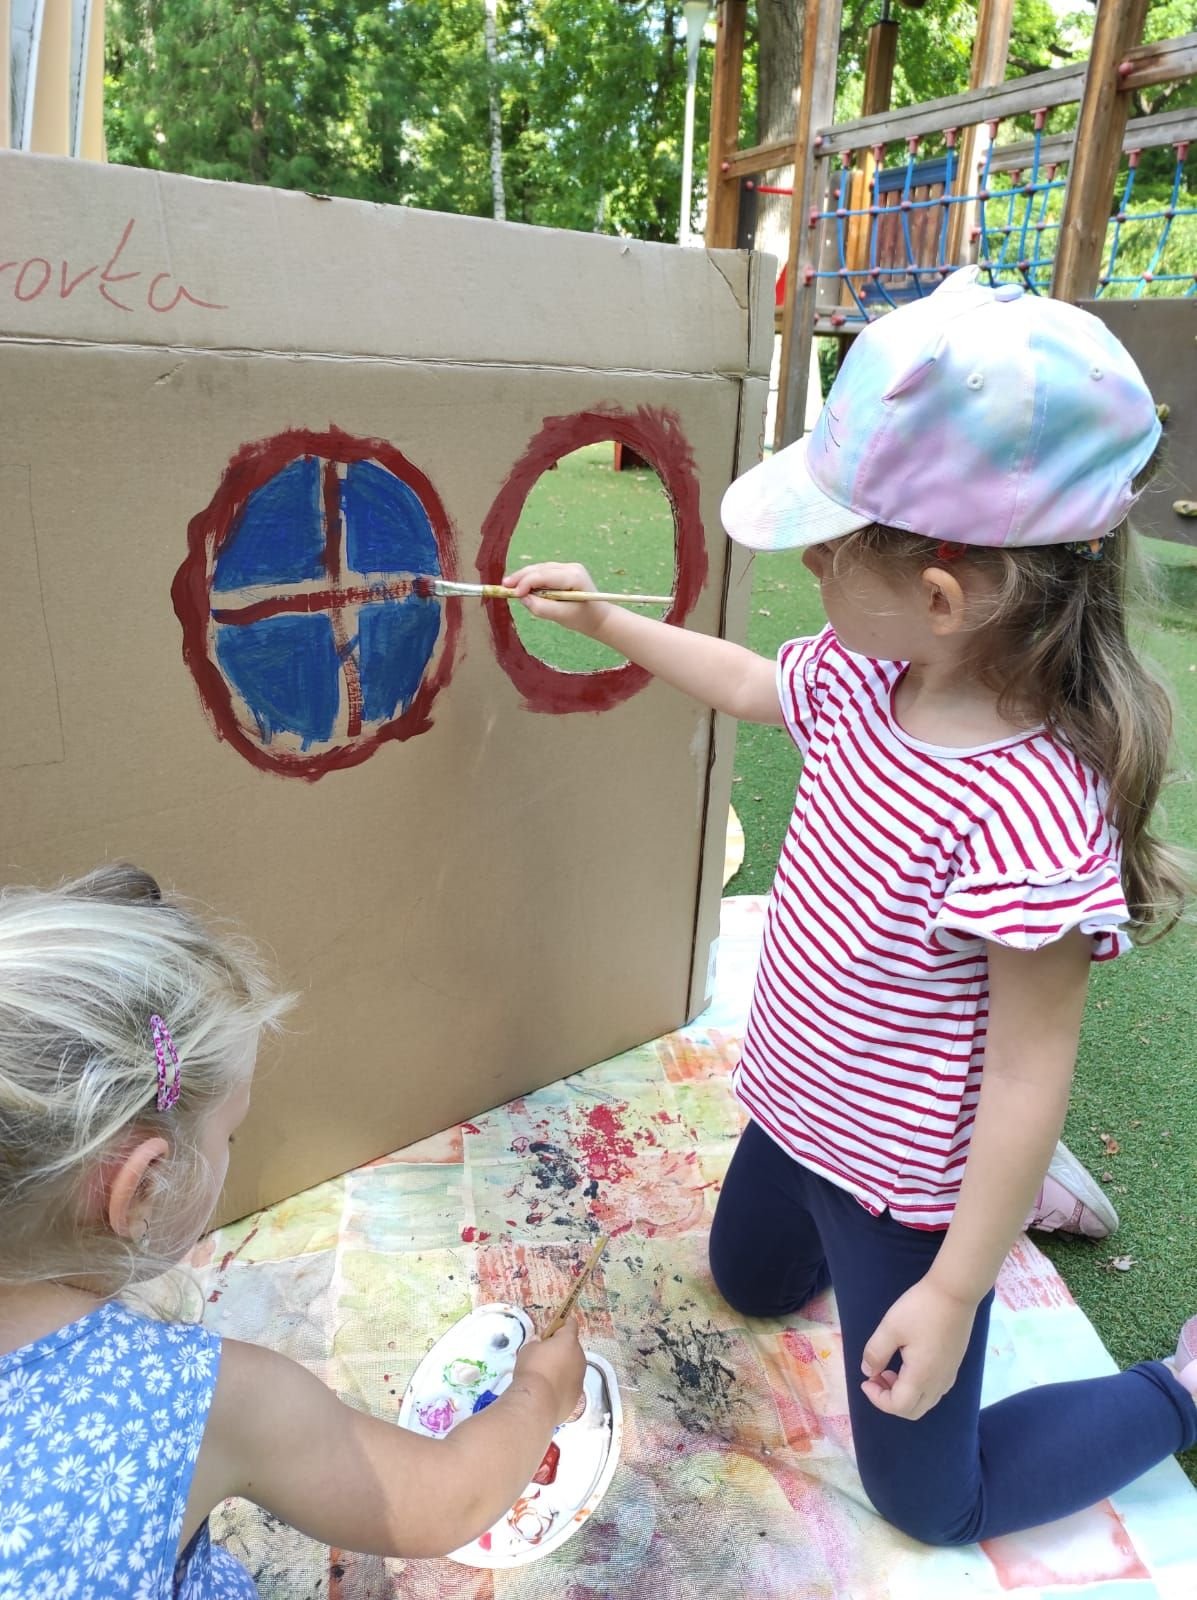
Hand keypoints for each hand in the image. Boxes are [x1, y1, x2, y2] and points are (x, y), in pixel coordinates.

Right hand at [502, 563, 610, 637]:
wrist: (599, 617)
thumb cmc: (583, 619)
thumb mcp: (561, 616)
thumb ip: (541, 608)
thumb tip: (523, 598)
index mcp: (573, 577)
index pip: (544, 576)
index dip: (526, 583)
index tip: (513, 594)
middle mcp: (571, 567)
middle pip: (540, 569)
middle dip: (521, 577)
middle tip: (504, 585)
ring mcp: (569, 567)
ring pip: (541, 568)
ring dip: (525, 577)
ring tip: (509, 585)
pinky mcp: (565, 571)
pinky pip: (545, 572)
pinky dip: (533, 578)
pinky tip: (522, 585)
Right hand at [513, 1318, 585, 1424]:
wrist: (537, 1402)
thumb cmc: (532, 1370)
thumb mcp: (528, 1349)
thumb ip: (538, 1343)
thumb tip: (541, 1345)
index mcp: (568, 1341)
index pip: (571, 1324)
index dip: (562, 1324)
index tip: (554, 1328)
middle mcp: (579, 1356)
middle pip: (572, 1347)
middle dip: (561, 1348)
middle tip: (544, 1355)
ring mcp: (580, 1376)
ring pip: (573, 1366)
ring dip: (564, 1367)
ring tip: (546, 1376)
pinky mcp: (578, 1394)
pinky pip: (571, 1383)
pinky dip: (563, 1384)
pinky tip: (549, 1390)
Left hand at [859, 1276, 977, 1420]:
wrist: (955, 1293)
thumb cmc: (920, 1309)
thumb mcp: (890, 1328)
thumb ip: (876, 1353)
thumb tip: (867, 1371)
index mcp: (921, 1377)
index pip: (898, 1406)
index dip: (877, 1399)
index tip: (865, 1380)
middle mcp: (938, 1383)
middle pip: (913, 1410)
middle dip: (890, 1400)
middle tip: (876, 1377)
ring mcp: (949, 1375)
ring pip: (925, 1401)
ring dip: (904, 1393)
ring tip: (890, 1369)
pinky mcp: (954, 1365)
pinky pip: (934, 1389)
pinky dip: (917, 1387)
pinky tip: (908, 1364)